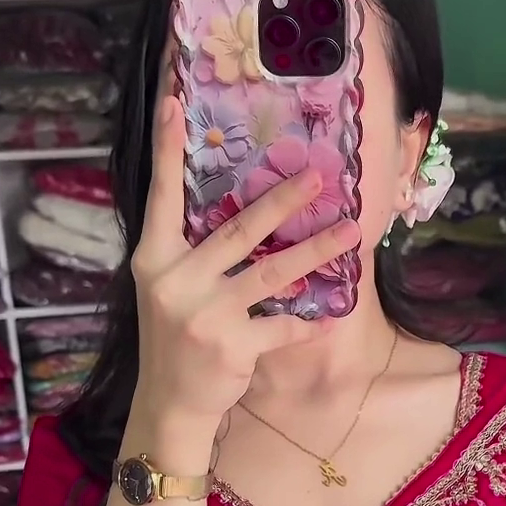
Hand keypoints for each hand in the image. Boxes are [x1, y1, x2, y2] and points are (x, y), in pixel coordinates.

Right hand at [129, 89, 359, 435]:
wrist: (169, 404)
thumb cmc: (174, 338)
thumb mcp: (167, 288)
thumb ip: (190, 251)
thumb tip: (241, 210)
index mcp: (154, 259)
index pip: (161, 195)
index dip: (166, 149)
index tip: (173, 101)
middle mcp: (175, 280)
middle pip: (237, 230)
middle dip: (282, 202)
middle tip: (318, 177)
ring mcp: (204, 314)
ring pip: (271, 273)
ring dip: (315, 252)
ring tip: (350, 234)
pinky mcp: (232, 346)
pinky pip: (283, 325)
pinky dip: (308, 321)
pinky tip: (330, 315)